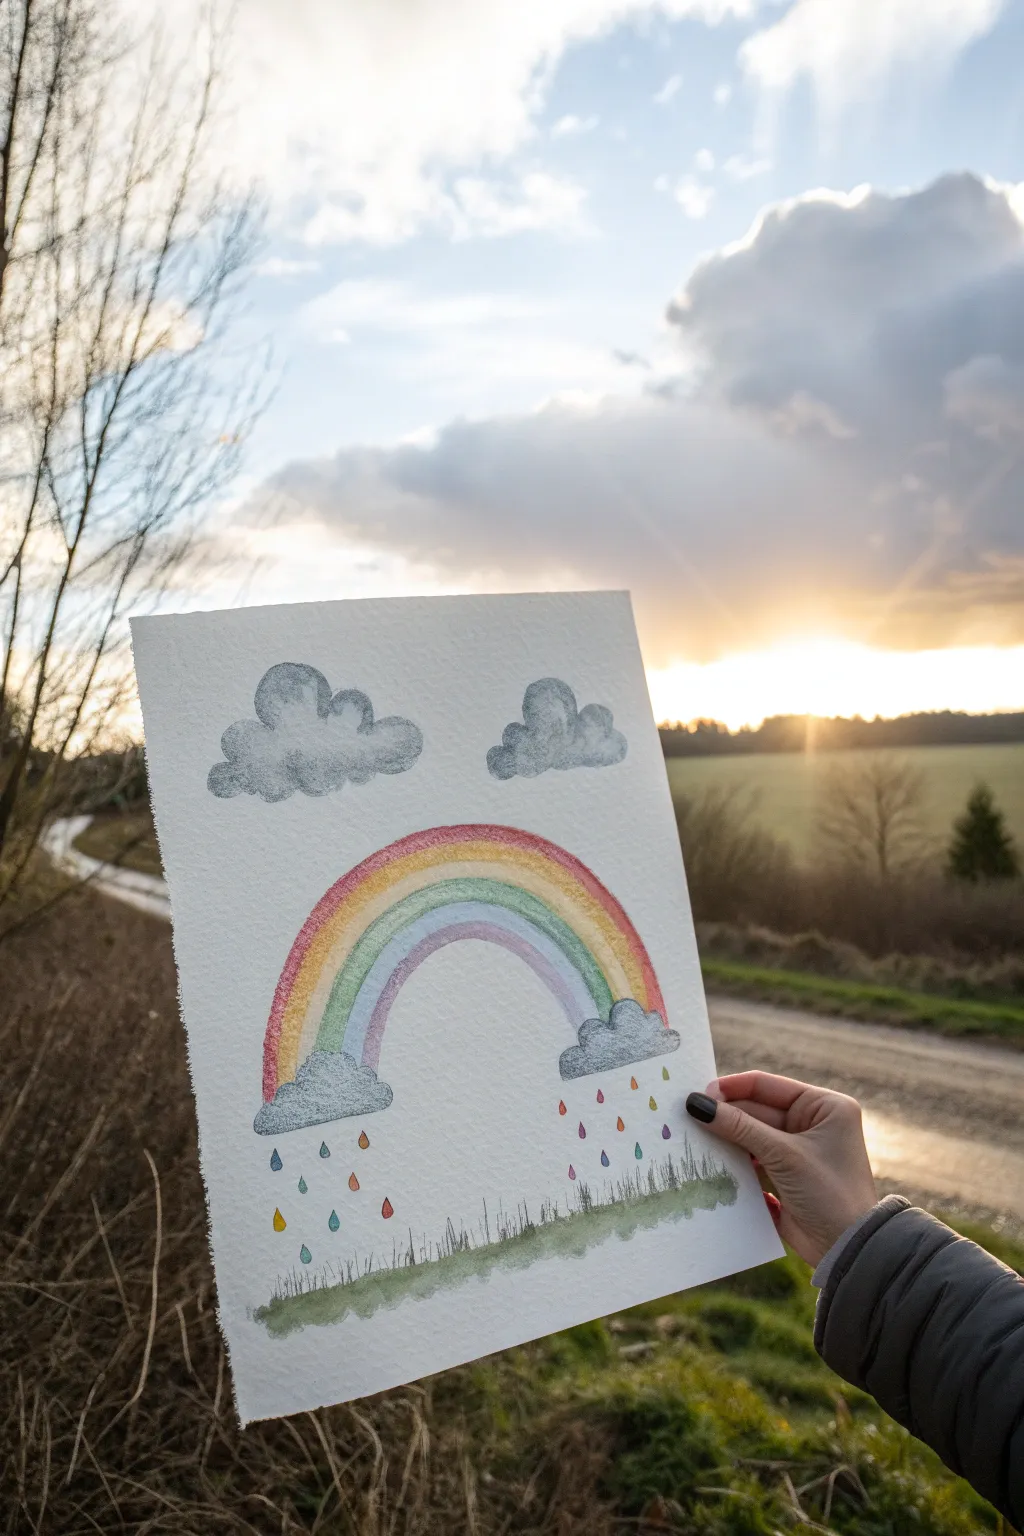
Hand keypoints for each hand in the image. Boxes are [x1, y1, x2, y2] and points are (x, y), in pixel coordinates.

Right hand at [687, 1071, 877, 1265]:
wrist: (849, 1250)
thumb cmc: (828, 1192)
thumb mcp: (784, 1155)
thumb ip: (740, 1127)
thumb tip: (696, 1104)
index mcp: (823, 1106)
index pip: (767, 1086)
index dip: (731, 1088)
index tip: (698, 1095)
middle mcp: (811, 1124)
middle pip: (756, 1111)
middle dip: (724, 1117)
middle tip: (686, 1120)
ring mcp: (797, 1151)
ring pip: (751, 1137)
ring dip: (726, 1141)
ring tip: (694, 1141)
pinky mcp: (785, 1178)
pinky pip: (752, 1162)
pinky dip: (734, 1163)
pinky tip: (710, 1164)